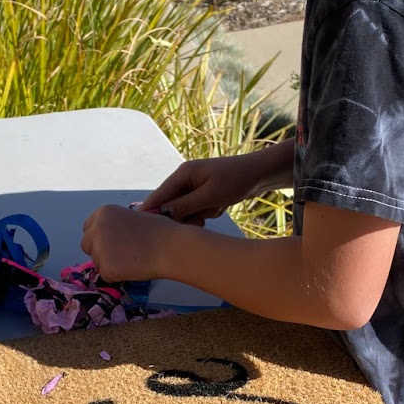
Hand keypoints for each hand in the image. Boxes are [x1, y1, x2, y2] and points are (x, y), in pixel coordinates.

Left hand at [81, 204, 175, 282]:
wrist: (170, 247)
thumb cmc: (160, 231)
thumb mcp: (133, 217)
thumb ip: (117, 226)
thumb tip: (111, 238)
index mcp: (103, 213)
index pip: (88, 228)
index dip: (100, 237)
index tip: (113, 243)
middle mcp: (97, 229)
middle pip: (86, 245)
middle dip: (99, 251)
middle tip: (120, 255)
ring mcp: (99, 249)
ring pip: (96, 262)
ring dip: (110, 264)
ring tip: (133, 260)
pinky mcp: (106, 268)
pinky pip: (106, 276)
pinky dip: (117, 276)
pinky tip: (134, 269)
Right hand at [141, 152, 275, 225]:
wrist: (260, 174)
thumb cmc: (236, 180)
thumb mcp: (210, 195)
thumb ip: (185, 205)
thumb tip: (163, 214)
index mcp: (182, 174)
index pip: (159, 195)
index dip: (150, 212)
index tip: (143, 230)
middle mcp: (185, 180)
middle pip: (171, 206)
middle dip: (184, 216)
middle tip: (200, 220)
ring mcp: (195, 187)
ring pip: (186, 211)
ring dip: (200, 215)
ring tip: (216, 207)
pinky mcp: (204, 194)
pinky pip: (198, 211)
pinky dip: (209, 212)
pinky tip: (221, 205)